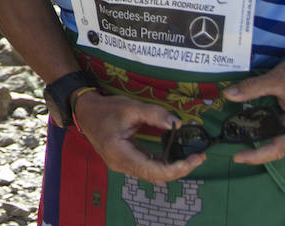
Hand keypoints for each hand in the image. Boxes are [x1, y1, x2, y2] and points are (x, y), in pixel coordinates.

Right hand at [70, 92, 204, 183]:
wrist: (85, 112)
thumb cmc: (105, 109)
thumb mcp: (130, 108)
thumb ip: (154, 114)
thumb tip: (177, 123)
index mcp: (120, 154)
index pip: (153, 170)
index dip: (176, 169)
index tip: (193, 159)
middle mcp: (122, 165)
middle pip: (155, 176)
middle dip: (179, 169)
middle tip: (199, 157)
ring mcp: (123, 165)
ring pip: (153, 174)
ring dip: (173, 168)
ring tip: (191, 157)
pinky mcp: (126, 162)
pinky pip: (148, 168)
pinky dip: (163, 164)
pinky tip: (175, 155)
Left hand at [223, 52, 284, 164]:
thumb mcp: (277, 78)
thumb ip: (252, 87)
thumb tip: (228, 95)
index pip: (276, 149)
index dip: (256, 155)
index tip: (237, 157)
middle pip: (275, 146)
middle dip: (254, 148)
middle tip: (231, 145)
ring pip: (275, 136)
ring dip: (257, 136)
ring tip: (235, 135)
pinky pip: (277, 126)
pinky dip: (263, 125)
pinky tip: (248, 121)